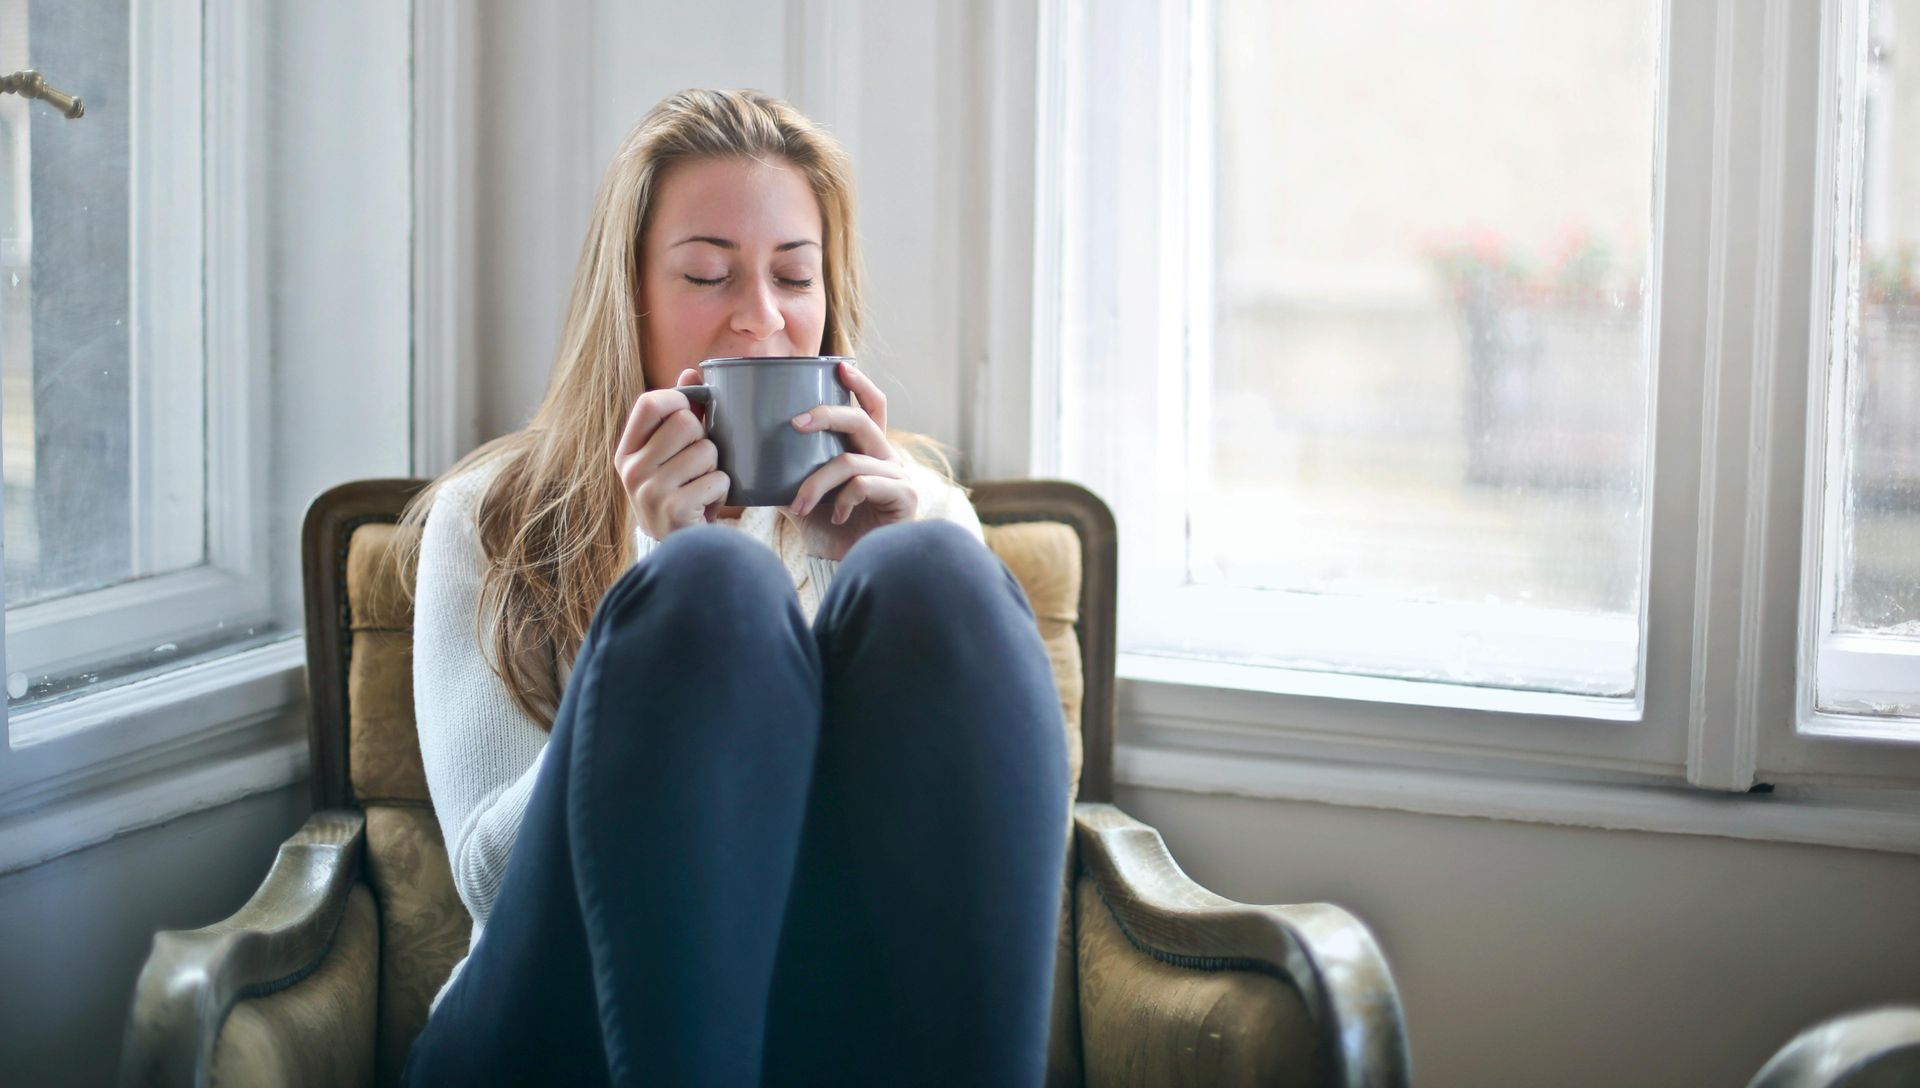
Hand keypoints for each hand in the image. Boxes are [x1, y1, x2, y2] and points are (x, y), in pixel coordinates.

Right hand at [612, 368, 728, 540]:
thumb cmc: (678, 492)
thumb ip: (679, 413)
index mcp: (627, 451)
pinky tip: (707, 504)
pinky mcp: (675, 510)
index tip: (690, 413)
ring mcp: (650, 491)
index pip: (650, 403)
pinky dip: (722, 490)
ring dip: (716, 467)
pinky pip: (718, 479)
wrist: (678, 549)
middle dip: (704, 439)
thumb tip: (691, 372)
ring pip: (707, 451)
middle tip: (699, 462)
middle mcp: (632, 470)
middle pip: (686, 422)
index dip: (678, 400)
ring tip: (702, 485)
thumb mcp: (669, 455)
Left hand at [781, 360, 919, 559]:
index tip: (839, 367)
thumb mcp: (802, 495)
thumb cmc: (830, 532)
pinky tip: (835, 517)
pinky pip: (863, 484)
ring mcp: (899, 477)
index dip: (860, 385)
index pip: (872, 408)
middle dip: (826, 415)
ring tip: (798, 506)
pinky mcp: (904, 497)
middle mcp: (888, 459)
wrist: (851, 569)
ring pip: (850, 460)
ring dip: (816, 483)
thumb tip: (744, 455)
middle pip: (861, 420)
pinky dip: (842, 499)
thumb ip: (785, 473)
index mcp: (868, 451)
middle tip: (794, 423)